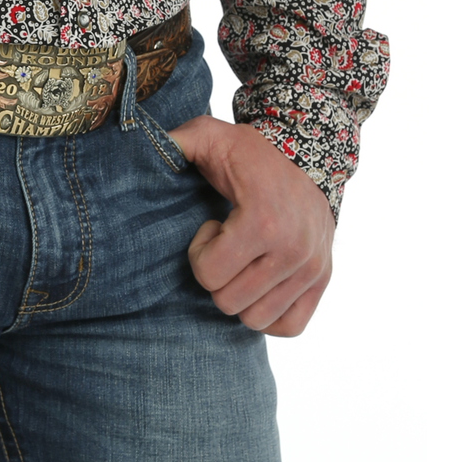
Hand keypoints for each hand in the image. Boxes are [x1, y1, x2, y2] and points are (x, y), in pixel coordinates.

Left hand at [166, 116, 334, 336]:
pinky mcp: (322, 279)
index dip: (199, 252)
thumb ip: (176, 142)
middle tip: (226, 244)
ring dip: (241, 294)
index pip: (209, 275)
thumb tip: (140, 143)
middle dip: (217, 275)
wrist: (307, 153)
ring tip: (245, 259)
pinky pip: (291, 326)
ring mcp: (311, 269)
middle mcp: (292, 251)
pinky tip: (259, 282)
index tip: (212, 226)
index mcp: (261, 222)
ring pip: (256, 320)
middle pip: (229, 302)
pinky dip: (269, 313)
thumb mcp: (208, 135)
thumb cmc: (249, 151)